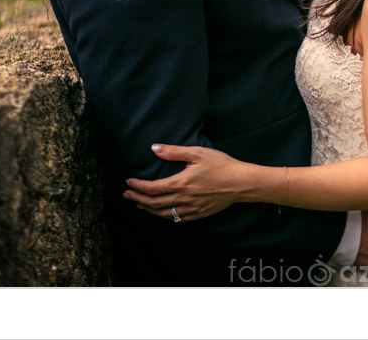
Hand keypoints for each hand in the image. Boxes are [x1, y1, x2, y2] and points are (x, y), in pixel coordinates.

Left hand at [123, 143, 250, 221]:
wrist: (241, 183)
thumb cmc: (221, 165)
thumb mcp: (197, 153)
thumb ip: (174, 151)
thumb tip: (154, 148)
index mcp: (181, 183)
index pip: (151, 188)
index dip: (137, 186)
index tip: (128, 182)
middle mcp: (183, 199)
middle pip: (153, 203)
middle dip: (137, 199)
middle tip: (127, 195)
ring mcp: (190, 209)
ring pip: (162, 214)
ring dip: (147, 209)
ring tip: (139, 204)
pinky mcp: (198, 214)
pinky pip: (176, 218)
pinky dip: (164, 216)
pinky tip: (161, 212)